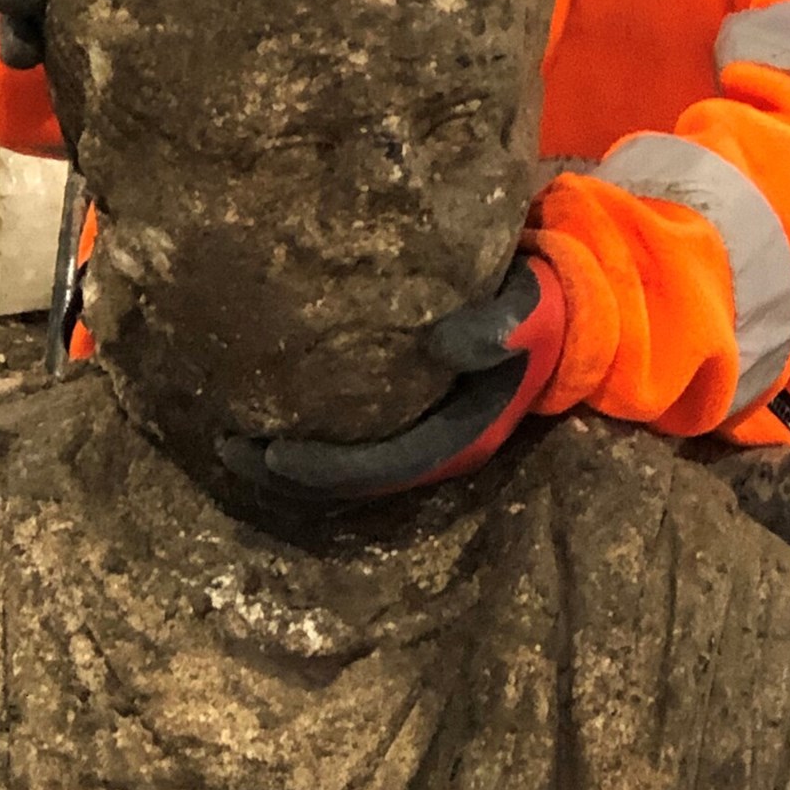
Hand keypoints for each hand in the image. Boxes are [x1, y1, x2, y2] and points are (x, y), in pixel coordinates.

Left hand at [220, 255, 566, 498]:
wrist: (566, 309)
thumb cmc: (543, 307)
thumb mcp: (529, 313)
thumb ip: (494, 328)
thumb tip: (441, 345)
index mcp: (461, 438)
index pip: (379, 468)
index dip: (322, 468)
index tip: (267, 450)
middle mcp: (436, 450)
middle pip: (348, 482)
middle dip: (284, 472)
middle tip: (224, 444)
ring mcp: (422, 436)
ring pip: (343, 468)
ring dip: (285, 462)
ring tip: (227, 437)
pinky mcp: (408, 414)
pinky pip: (349, 439)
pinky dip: (304, 435)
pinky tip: (261, 411)